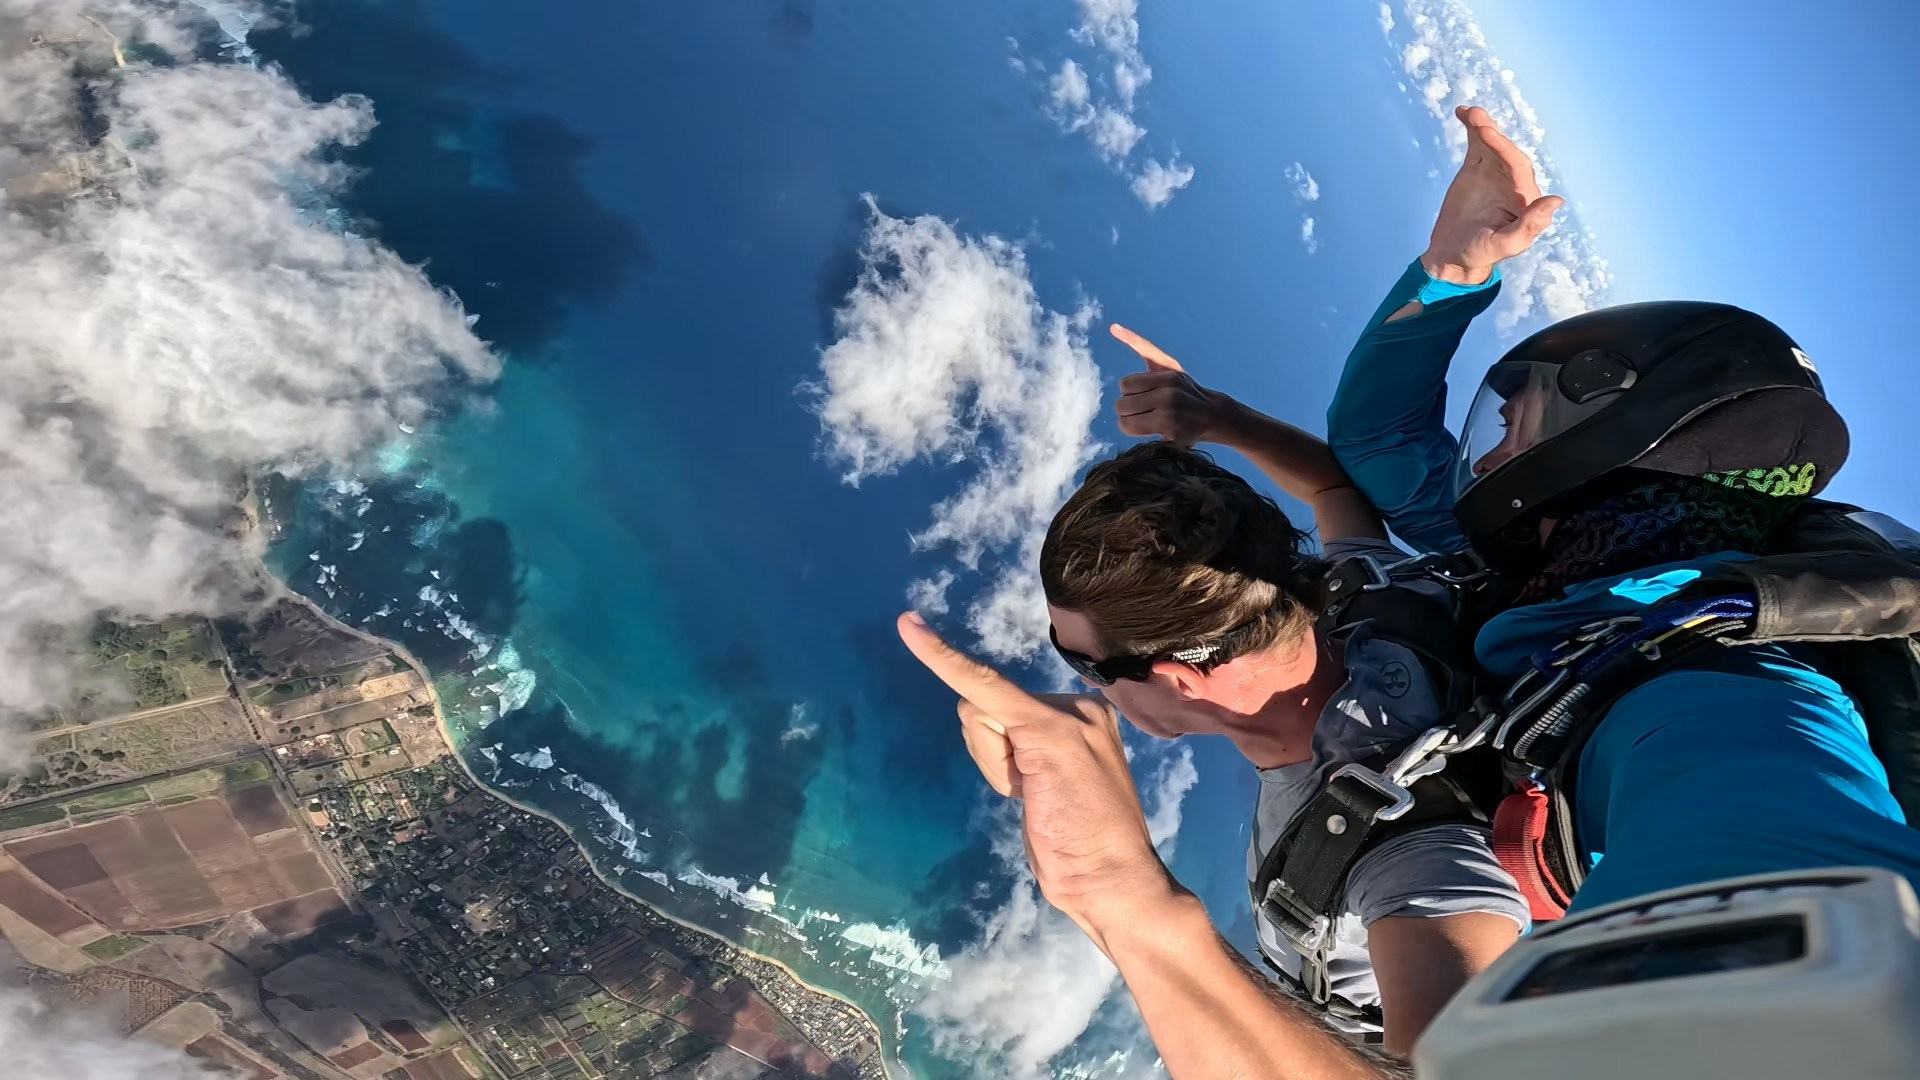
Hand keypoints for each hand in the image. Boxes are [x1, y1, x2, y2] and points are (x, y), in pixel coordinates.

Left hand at [896, 612, 1172, 946]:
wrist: (1113, 881)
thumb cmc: (1080, 850)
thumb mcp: (1051, 789)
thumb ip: (1030, 756)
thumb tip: (1001, 741)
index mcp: (1082, 717)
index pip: (1008, 700)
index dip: (964, 680)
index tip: (913, 627)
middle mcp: (1078, 706)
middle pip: (986, 705)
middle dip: (992, 757)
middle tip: (1035, 799)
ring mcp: (1063, 714)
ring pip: (977, 714)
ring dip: (993, 766)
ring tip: (1038, 799)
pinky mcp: (1044, 728)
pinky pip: (980, 686)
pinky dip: (942, 658)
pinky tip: (911, 630)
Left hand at [1111, 324, 1230, 446]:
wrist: (1214, 416)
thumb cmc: (1183, 389)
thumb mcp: (1167, 366)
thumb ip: (1144, 349)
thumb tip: (1113, 327)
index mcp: (1167, 377)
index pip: (1125, 384)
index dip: (1130, 392)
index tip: (1143, 394)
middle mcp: (1169, 395)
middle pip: (1121, 405)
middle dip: (1128, 409)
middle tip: (1144, 411)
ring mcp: (1171, 417)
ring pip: (1125, 422)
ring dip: (1131, 424)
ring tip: (1147, 421)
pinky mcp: (1171, 436)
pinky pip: (1138, 437)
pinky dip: (1143, 436)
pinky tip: (1158, 432)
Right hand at [1422, 105, 1564, 283]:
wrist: (1454, 256)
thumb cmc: (1481, 254)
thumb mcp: (1505, 245)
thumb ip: (1530, 226)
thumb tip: (1556, 201)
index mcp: (1525, 199)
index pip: (1518, 166)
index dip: (1504, 148)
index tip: (1486, 134)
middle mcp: (1513, 183)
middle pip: (1507, 151)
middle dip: (1493, 134)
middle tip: (1476, 118)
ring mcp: (1494, 174)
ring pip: (1492, 145)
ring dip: (1482, 126)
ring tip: (1469, 112)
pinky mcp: (1477, 171)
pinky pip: (1477, 146)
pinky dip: (1471, 129)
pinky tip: (1463, 114)